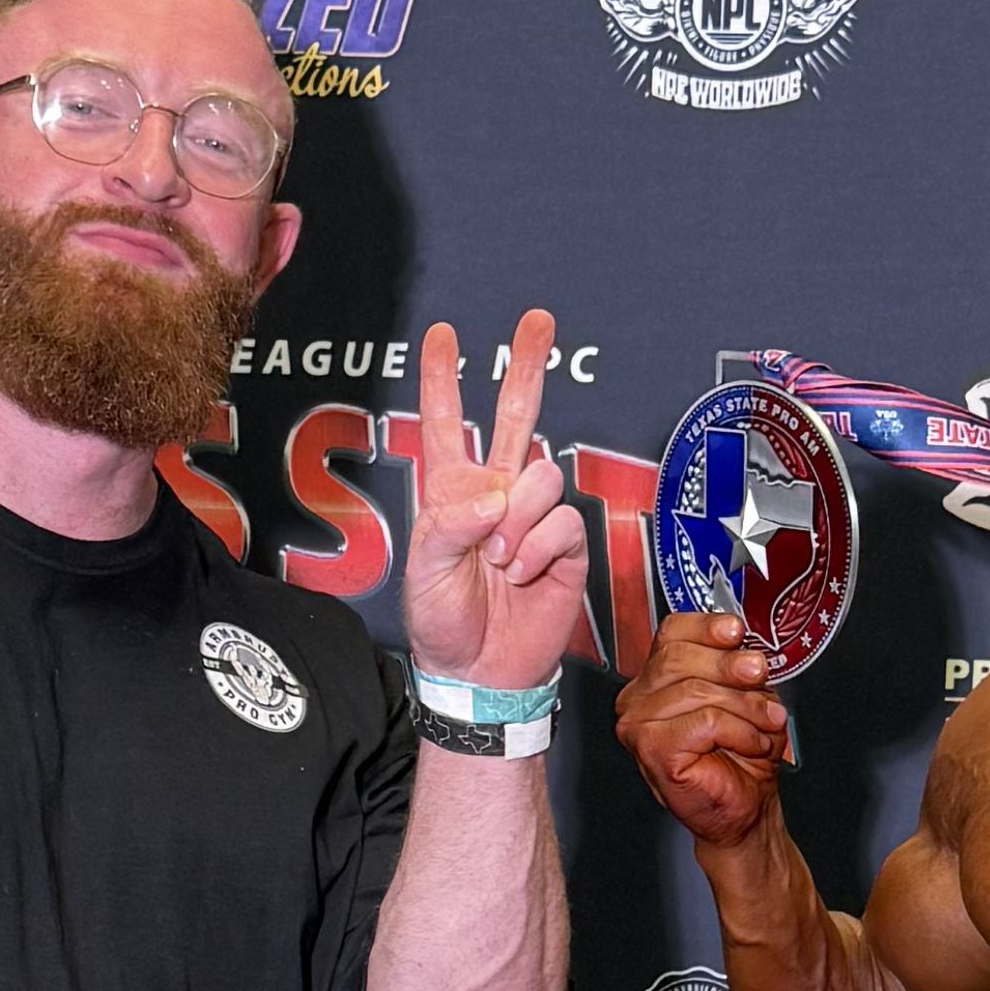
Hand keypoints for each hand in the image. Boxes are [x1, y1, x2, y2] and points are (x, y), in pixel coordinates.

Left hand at [401, 309, 587, 693]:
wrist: (481, 671)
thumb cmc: (444, 623)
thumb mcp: (425, 570)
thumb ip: (451, 523)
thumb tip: (497, 493)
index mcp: (452, 491)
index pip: (448, 423)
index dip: (444, 379)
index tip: (444, 335)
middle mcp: (496, 493)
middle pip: (517, 415)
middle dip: (527, 364)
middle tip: (537, 319)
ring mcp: (533, 516)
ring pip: (543, 474)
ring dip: (518, 521)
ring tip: (499, 561)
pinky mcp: (565, 545)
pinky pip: (562, 521)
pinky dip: (538, 549)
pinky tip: (522, 574)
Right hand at [618, 608, 788, 846]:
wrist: (744, 808)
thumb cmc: (741, 756)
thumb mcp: (746, 694)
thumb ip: (736, 663)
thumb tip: (740, 638)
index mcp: (657, 678)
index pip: (671, 632)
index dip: (706, 626)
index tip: (736, 632)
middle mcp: (639, 698)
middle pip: (679, 657)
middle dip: (730, 665)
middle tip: (760, 676)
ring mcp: (637, 725)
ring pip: (695, 690)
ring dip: (744, 706)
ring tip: (765, 723)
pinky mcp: (650, 749)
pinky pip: (703, 722)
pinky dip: (738, 731)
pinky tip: (750, 743)